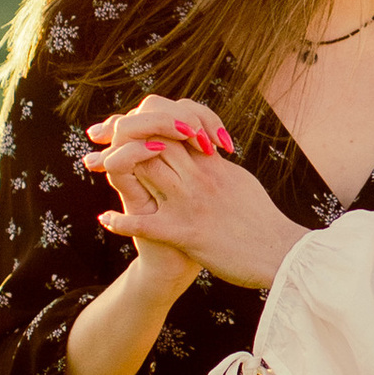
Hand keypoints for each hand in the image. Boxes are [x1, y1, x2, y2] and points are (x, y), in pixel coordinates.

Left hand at [84, 97, 305, 290]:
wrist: (281, 253)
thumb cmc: (263, 221)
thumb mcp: (239, 183)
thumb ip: (218, 167)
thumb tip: (206, 154)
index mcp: (212, 164)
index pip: (172, 127)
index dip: (143, 121)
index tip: (121, 125)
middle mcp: (199, 177)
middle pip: (152, 139)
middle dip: (120, 134)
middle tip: (95, 138)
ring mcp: (191, 204)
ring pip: (144, 168)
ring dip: (112, 164)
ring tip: (92, 166)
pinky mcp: (187, 234)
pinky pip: (146, 224)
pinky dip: (122, 222)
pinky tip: (105, 220)